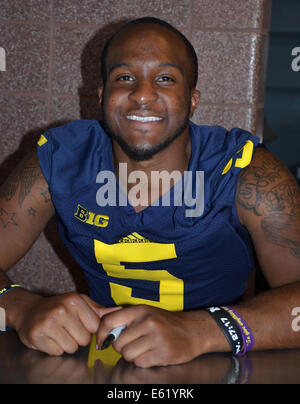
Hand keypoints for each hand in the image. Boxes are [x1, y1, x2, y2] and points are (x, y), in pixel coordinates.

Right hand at [13, 292, 120, 355]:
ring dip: (66, 344)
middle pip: (84, 339)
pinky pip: (57, 352)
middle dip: (78, 338)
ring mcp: (48, 322)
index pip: (95, 327)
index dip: (88, 329)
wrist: (29, 310)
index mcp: (75, 300)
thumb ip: (99, 310)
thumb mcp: (80, 303)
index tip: (79, 323)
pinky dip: (55, 348)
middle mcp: (62, 309)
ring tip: (59, 333)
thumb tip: (120, 310)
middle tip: (67, 329)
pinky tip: (50, 338)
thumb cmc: (59, 307)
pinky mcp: (37, 335)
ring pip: (71, 348)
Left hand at [96, 305, 211, 367]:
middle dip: (122, 347)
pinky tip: (152, 354)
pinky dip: (143, 362)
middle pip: (118, 343)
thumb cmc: (165, 323)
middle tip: (134, 344)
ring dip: (133, 356)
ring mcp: (155, 338)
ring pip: (127, 355)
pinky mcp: (162, 353)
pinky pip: (140, 363)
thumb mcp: (147, 313)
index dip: (101, 333)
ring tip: (144, 349)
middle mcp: (147, 322)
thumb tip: (104, 332)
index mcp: (140, 310)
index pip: (110, 321)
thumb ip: (126, 319)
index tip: (101, 342)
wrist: (193, 331)